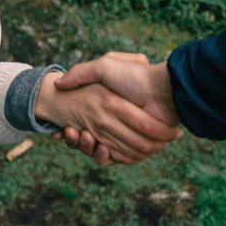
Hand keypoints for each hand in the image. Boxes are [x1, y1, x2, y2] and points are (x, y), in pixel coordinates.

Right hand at [35, 70, 180, 163]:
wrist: (165, 90)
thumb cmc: (135, 77)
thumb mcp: (104, 66)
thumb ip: (82, 72)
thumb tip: (60, 84)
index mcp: (107, 106)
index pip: (82, 123)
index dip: (70, 129)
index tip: (63, 128)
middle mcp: (113, 122)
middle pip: (87, 139)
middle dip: (75, 140)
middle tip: (71, 131)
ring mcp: (124, 136)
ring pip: (97, 150)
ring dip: (85, 147)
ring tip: (80, 135)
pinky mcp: (134, 148)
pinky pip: (115, 158)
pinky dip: (103, 156)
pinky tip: (98, 147)